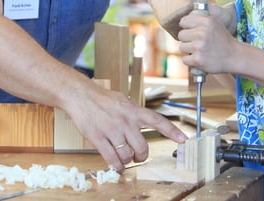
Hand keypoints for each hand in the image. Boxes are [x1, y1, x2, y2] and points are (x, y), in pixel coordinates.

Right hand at [64, 85, 186, 171]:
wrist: (80, 95)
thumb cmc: (102, 98)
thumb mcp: (123, 100)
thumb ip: (135, 112)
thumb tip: (144, 122)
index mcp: (134, 110)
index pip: (158, 121)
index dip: (172, 131)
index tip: (184, 139)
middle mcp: (125, 121)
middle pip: (142, 147)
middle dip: (142, 156)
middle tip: (138, 156)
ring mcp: (112, 130)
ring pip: (127, 155)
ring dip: (127, 161)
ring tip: (124, 159)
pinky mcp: (98, 138)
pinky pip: (111, 159)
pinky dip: (116, 167)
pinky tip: (117, 167)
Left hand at [177, 4, 236, 74]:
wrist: (234, 56)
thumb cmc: (222, 39)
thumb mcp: (215, 23)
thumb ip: (200, 19)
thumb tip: (182, 20)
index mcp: (206, 21)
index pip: (184, 21)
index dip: (186, 27)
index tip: (191, 32)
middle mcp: (202, 33)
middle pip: (181, 35)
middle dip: (187, 40)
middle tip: (196, 43)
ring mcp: (199, 47)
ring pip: (182, 47)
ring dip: (189, 51)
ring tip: (200, 51)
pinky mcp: (198, 60)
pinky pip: (185, 59)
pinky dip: (191, 61)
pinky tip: (200, 59)